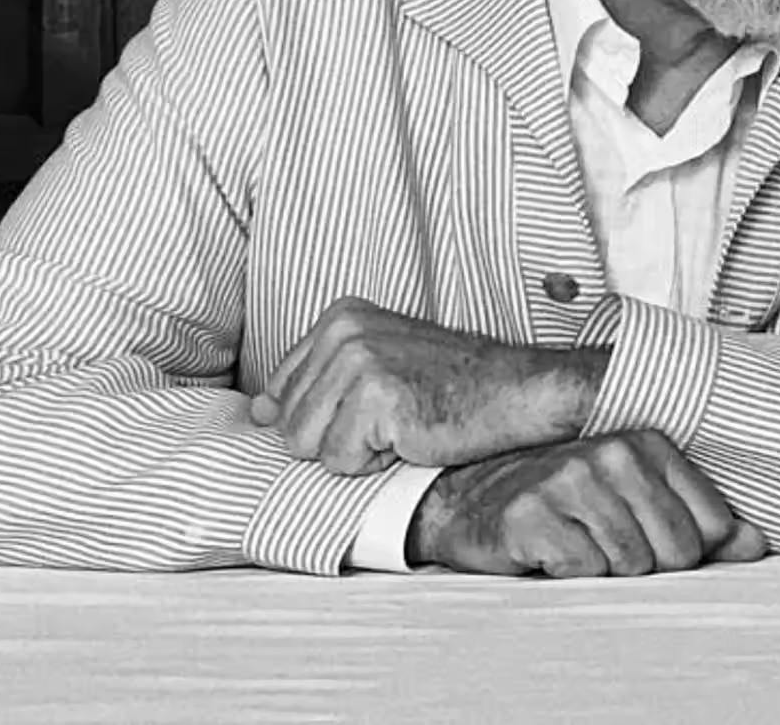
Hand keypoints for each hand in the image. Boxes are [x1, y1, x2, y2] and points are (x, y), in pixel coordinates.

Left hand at [250, 297, 602, 474]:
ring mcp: (359, 362)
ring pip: (308, 446)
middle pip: (289, 424)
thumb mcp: (379, 366)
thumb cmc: (455, 387)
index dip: (327, 415)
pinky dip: (379, 464)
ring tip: (405, 425)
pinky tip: (415, 435)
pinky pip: (342, 462)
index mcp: (340, 316)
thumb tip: (258, 413)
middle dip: (340, 436)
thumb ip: (316, 383)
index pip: (280, 391)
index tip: (379, 402)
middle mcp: (344, 332)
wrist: (521, 392)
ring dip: (358, 451)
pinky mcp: (377, 398)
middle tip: (399, 415)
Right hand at [406, 430, 767, 576]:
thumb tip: (755, 545)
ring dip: (603, 570)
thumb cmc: (563, 503)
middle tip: (605, 545)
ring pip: (631, 565)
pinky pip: (584, 573)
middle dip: (646, 566)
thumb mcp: (636, 504)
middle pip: (676, 551)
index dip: (687, 551)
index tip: (649, 539)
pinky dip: (568, 575)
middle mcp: (615, 453)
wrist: (470, 500)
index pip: (711, 526)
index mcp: (651, 445)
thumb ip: (700, 523)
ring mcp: (572, 479)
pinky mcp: (533, 513)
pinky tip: (548, 549)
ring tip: (577, 543)